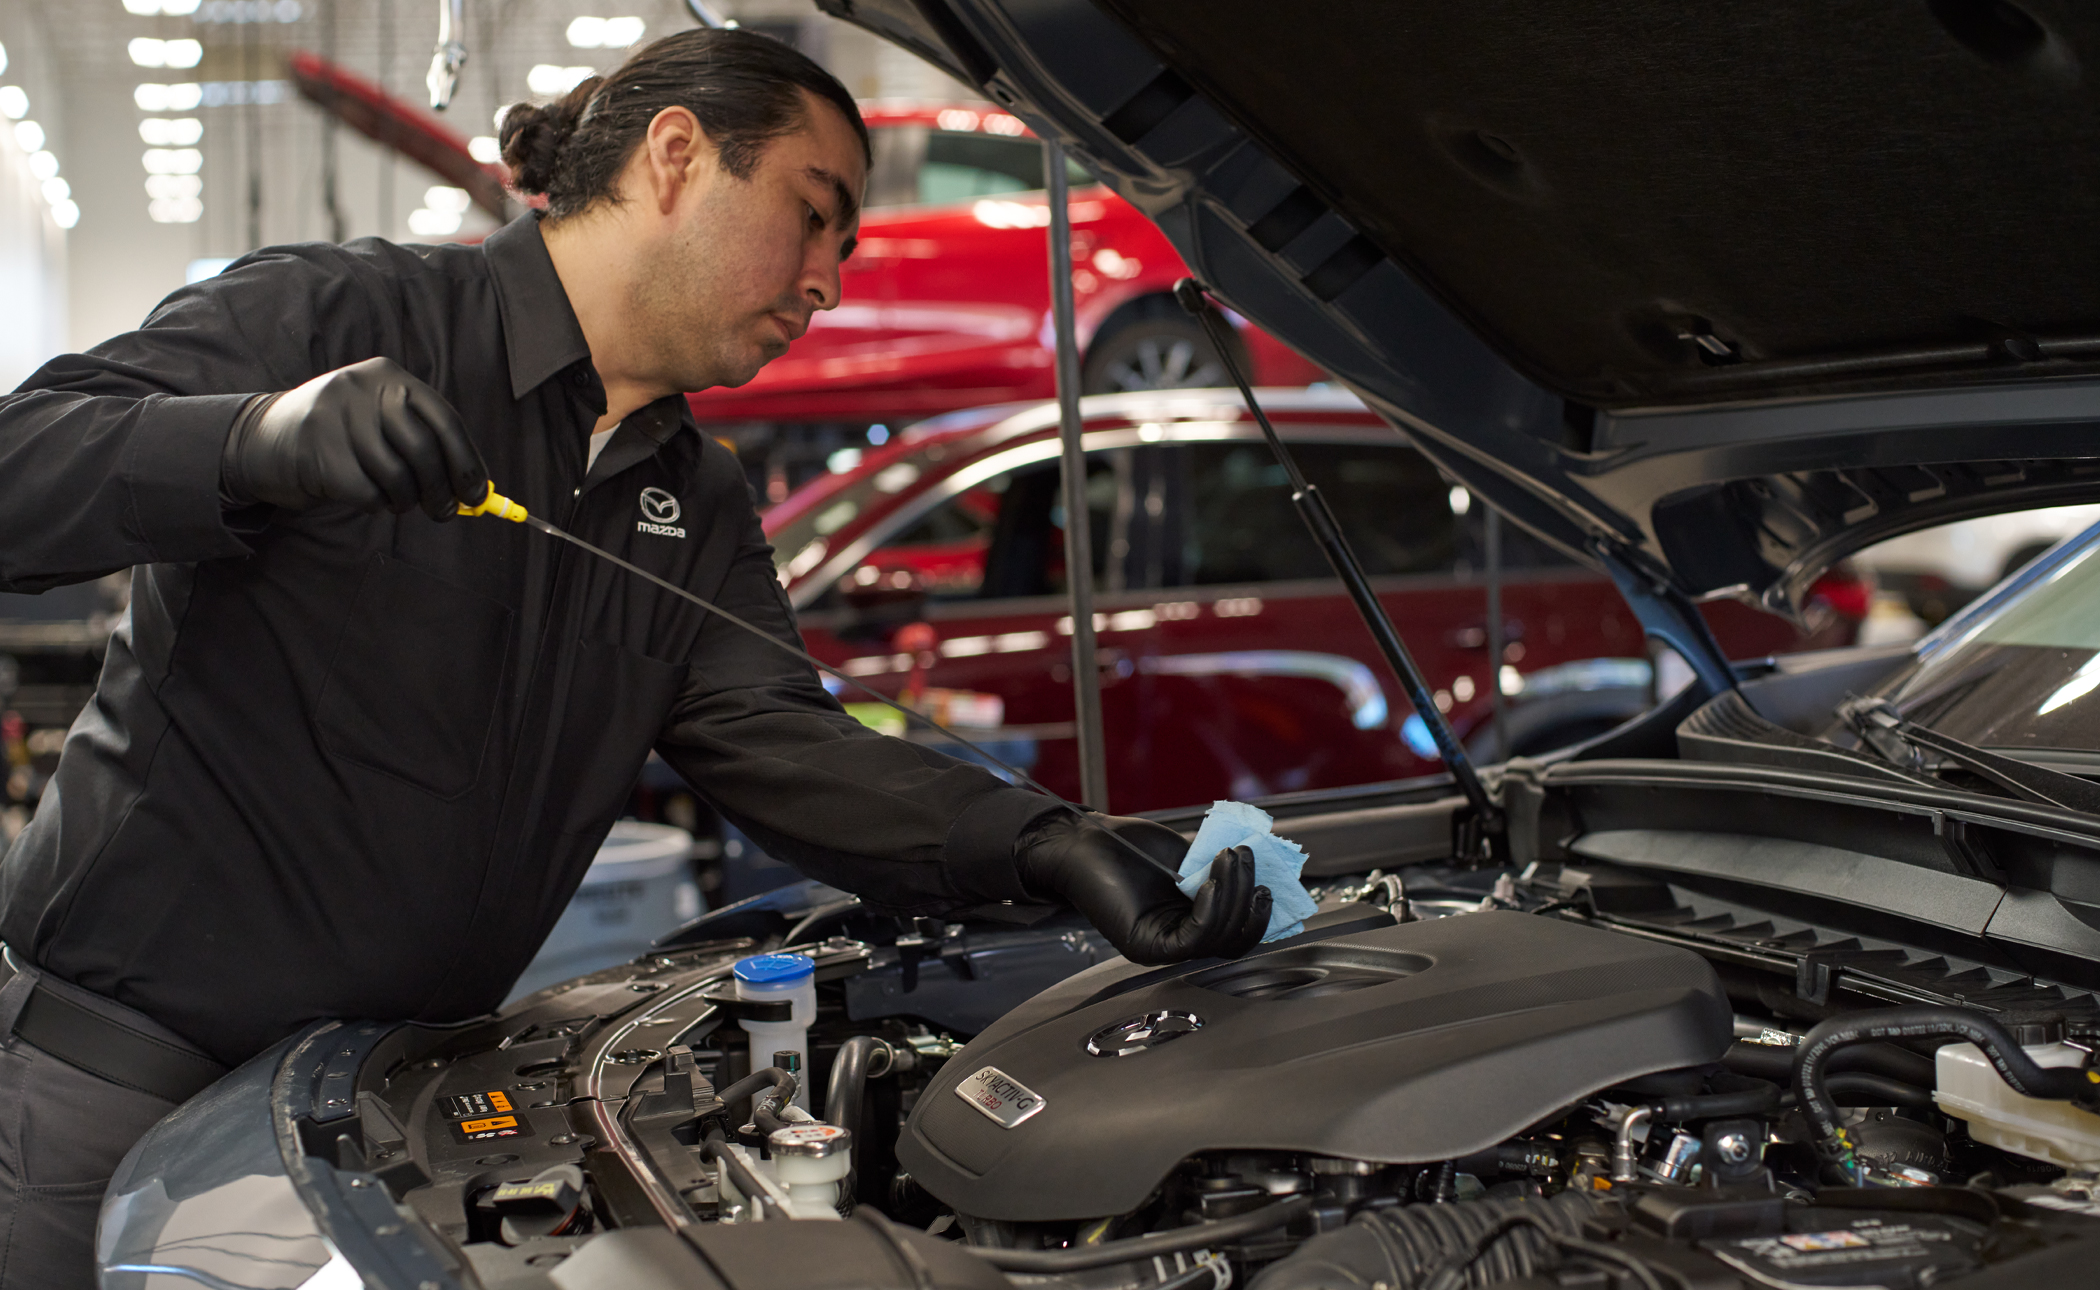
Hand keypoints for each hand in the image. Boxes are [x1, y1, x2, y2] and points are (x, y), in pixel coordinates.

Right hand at [220, 356, 488, 518]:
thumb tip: (475, 490)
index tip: (478, 497)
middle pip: (424, 449)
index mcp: (389, 376)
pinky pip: (367, 493)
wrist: (265, 437)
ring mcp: (336, 417)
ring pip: (397, 476)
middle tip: (445, 513)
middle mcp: (364, 388)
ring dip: (406, 501)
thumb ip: (427, 445)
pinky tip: (367, 496)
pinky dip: (376, 504)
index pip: (445, 421)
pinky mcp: (317, 451)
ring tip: (399, 501)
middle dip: (443, 490)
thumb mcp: (382, 420)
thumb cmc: (344, 436)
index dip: (467, 463)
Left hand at [1015, 812, 1270, 964]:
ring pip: (1217, 939)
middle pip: (1233, 940)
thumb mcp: (1189, 861)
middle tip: (1247, 858)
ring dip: (1233, 895)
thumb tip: (1264, 878)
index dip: (1260, 914)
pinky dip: (1210, 908)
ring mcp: (1161, 949)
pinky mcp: (1145, 946)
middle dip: (1250, 900)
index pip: (1236, 935)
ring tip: (1230, 857)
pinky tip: (1212, 881)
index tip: (1270, 882)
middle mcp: (1176, 943)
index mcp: (1189, 925)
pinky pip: (1192, 938)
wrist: (1086, 841)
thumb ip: (1220, 876)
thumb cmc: (1131, 847)